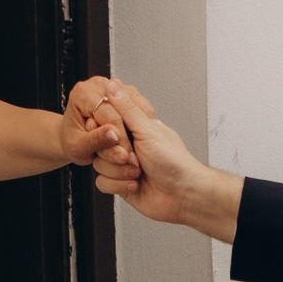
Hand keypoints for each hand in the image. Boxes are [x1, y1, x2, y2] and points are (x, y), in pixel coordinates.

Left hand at [59, 77, 131, 169]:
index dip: (120, 139)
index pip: (110, 116)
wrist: (72, 137)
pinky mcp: (125, 91)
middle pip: (124, 110)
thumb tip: (114, 135)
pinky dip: (141, 124)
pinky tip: (137, 139)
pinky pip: (140, 107)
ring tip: (134, 151)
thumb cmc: (72, 141)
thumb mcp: (78, 147)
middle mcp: (98, 84)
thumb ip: (96, 141)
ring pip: (135, 108)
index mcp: (83, 94)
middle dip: (130, 136)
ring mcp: (114, 85)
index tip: (125, 157)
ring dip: (138, 130)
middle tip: (132, 158)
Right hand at [86, 82, 242, 240]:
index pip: (106, 122)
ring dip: (119, 171)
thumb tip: (113, 86)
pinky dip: (119, 185)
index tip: (116, 136)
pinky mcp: (120, 183)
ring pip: (99, 165)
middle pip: (99, 145)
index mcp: (135, 129)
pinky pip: (102, 182)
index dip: (107, 131)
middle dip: (115, 154)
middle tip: (133, 157)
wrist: (183, 194)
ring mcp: (123, 165)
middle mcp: (128, 146)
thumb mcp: (148, 130)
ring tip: (138, 171)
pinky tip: (135, 183)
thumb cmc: (175, 162)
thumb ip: (127, 109)